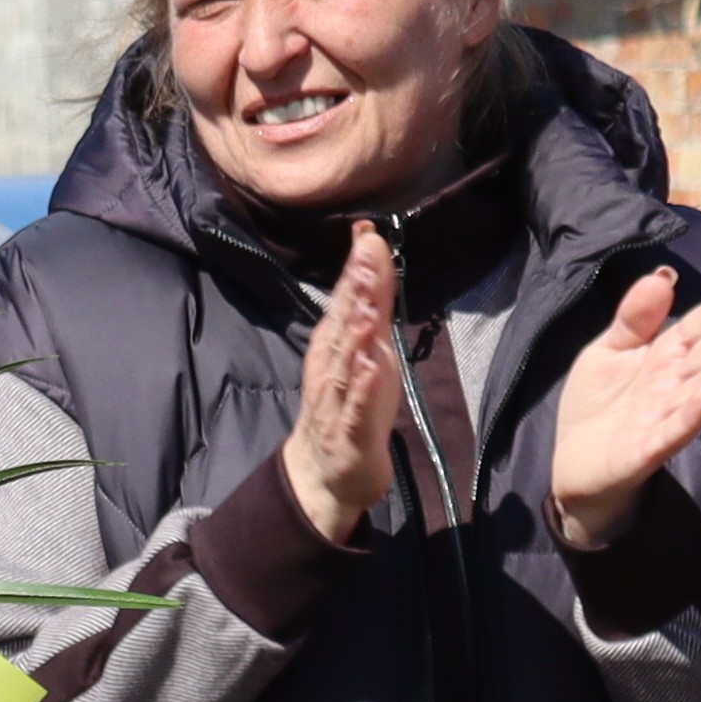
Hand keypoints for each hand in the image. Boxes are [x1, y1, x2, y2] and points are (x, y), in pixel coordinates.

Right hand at [285, 222, 411, 548]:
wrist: (327, 470)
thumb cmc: (350, 407)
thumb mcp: (367, 353)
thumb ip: (369, 309)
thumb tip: (374, 265)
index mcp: (336, 346)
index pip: (346, 299)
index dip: (357, 267)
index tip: (368, 231)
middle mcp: (331, 366)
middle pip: (344, 323)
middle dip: (355, 289)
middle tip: (367, 253)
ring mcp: (337, 398)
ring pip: (346, 362)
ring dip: (356, 333)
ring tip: (367, 305)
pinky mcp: (348, 431)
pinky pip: (356, 407)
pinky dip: (362, 387)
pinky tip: (370, 366)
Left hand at [548, 263, 700, 552]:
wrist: (573, 465)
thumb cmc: (598, 405)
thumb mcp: (608, 351)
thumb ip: (634, 318)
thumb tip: (662, 275)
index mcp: (666, 355)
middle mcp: (675, 382)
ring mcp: (667, 414)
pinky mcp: (651, 447)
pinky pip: (678, 426)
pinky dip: (696, 407)